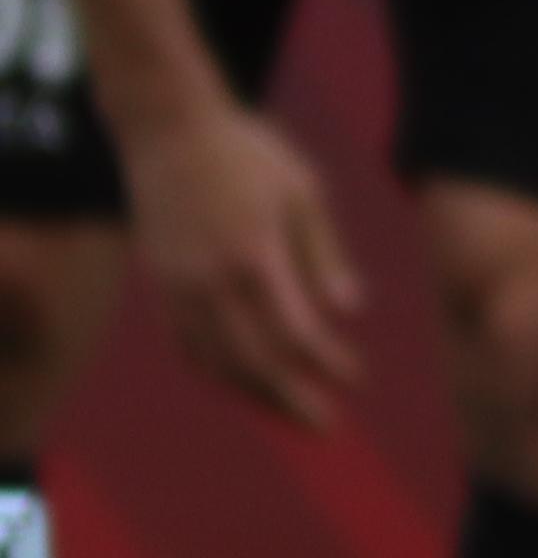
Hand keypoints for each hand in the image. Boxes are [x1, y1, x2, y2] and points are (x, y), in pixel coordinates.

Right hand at [128, 98, 359, 427]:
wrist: (170, 133)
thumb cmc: (248, 154)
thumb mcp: (303, 190)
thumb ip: (324, 254)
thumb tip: (349, 311)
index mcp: (254, 255)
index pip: (296, 330)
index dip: (327, 361)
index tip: (357, 378)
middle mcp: (211, 280)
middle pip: (254, 358)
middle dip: (293, 396)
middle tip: (327, 424)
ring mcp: (179, 286)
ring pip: (216, 359)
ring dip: (255, 393)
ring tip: (290, 414)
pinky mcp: (160, 285)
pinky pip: (186, 344)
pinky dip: (216, 370)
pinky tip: (241, 382)